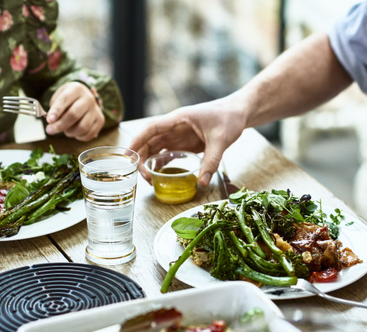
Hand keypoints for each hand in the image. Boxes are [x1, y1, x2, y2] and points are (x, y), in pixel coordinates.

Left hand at [45, 82, 104, 140]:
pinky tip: (74, 132)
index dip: (56, 111)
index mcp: (76, 89)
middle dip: (60, 125)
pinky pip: (89, 134)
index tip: (49, 120)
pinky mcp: (100, 120)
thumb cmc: (68, 99)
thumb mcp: (58, 97)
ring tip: (65, 130)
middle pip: (74, 115)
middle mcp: (89, 99)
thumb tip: (52, 123)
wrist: (84, 97)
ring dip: (70, 132)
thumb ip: (54, 108)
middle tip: (50, 130)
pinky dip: (79, 136)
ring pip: (82, 127)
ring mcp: (96, 110)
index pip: (65, 100)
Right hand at [129, 97, 245, 185]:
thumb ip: (212, 161)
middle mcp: (174, 127)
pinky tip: (159, 175)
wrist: (238, 113)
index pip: (151, 128)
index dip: (137, 141)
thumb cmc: (229, 118)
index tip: (128, 155)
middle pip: (150, 141)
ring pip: (157, 148)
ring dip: (150, 162)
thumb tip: (202, 182)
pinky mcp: (185, 142)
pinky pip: (168, 153)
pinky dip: (162, 163)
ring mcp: (179, 135)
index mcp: (178, 119)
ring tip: (150, 180)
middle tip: (143, 177)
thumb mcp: (221, 140)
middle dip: (142, 157)